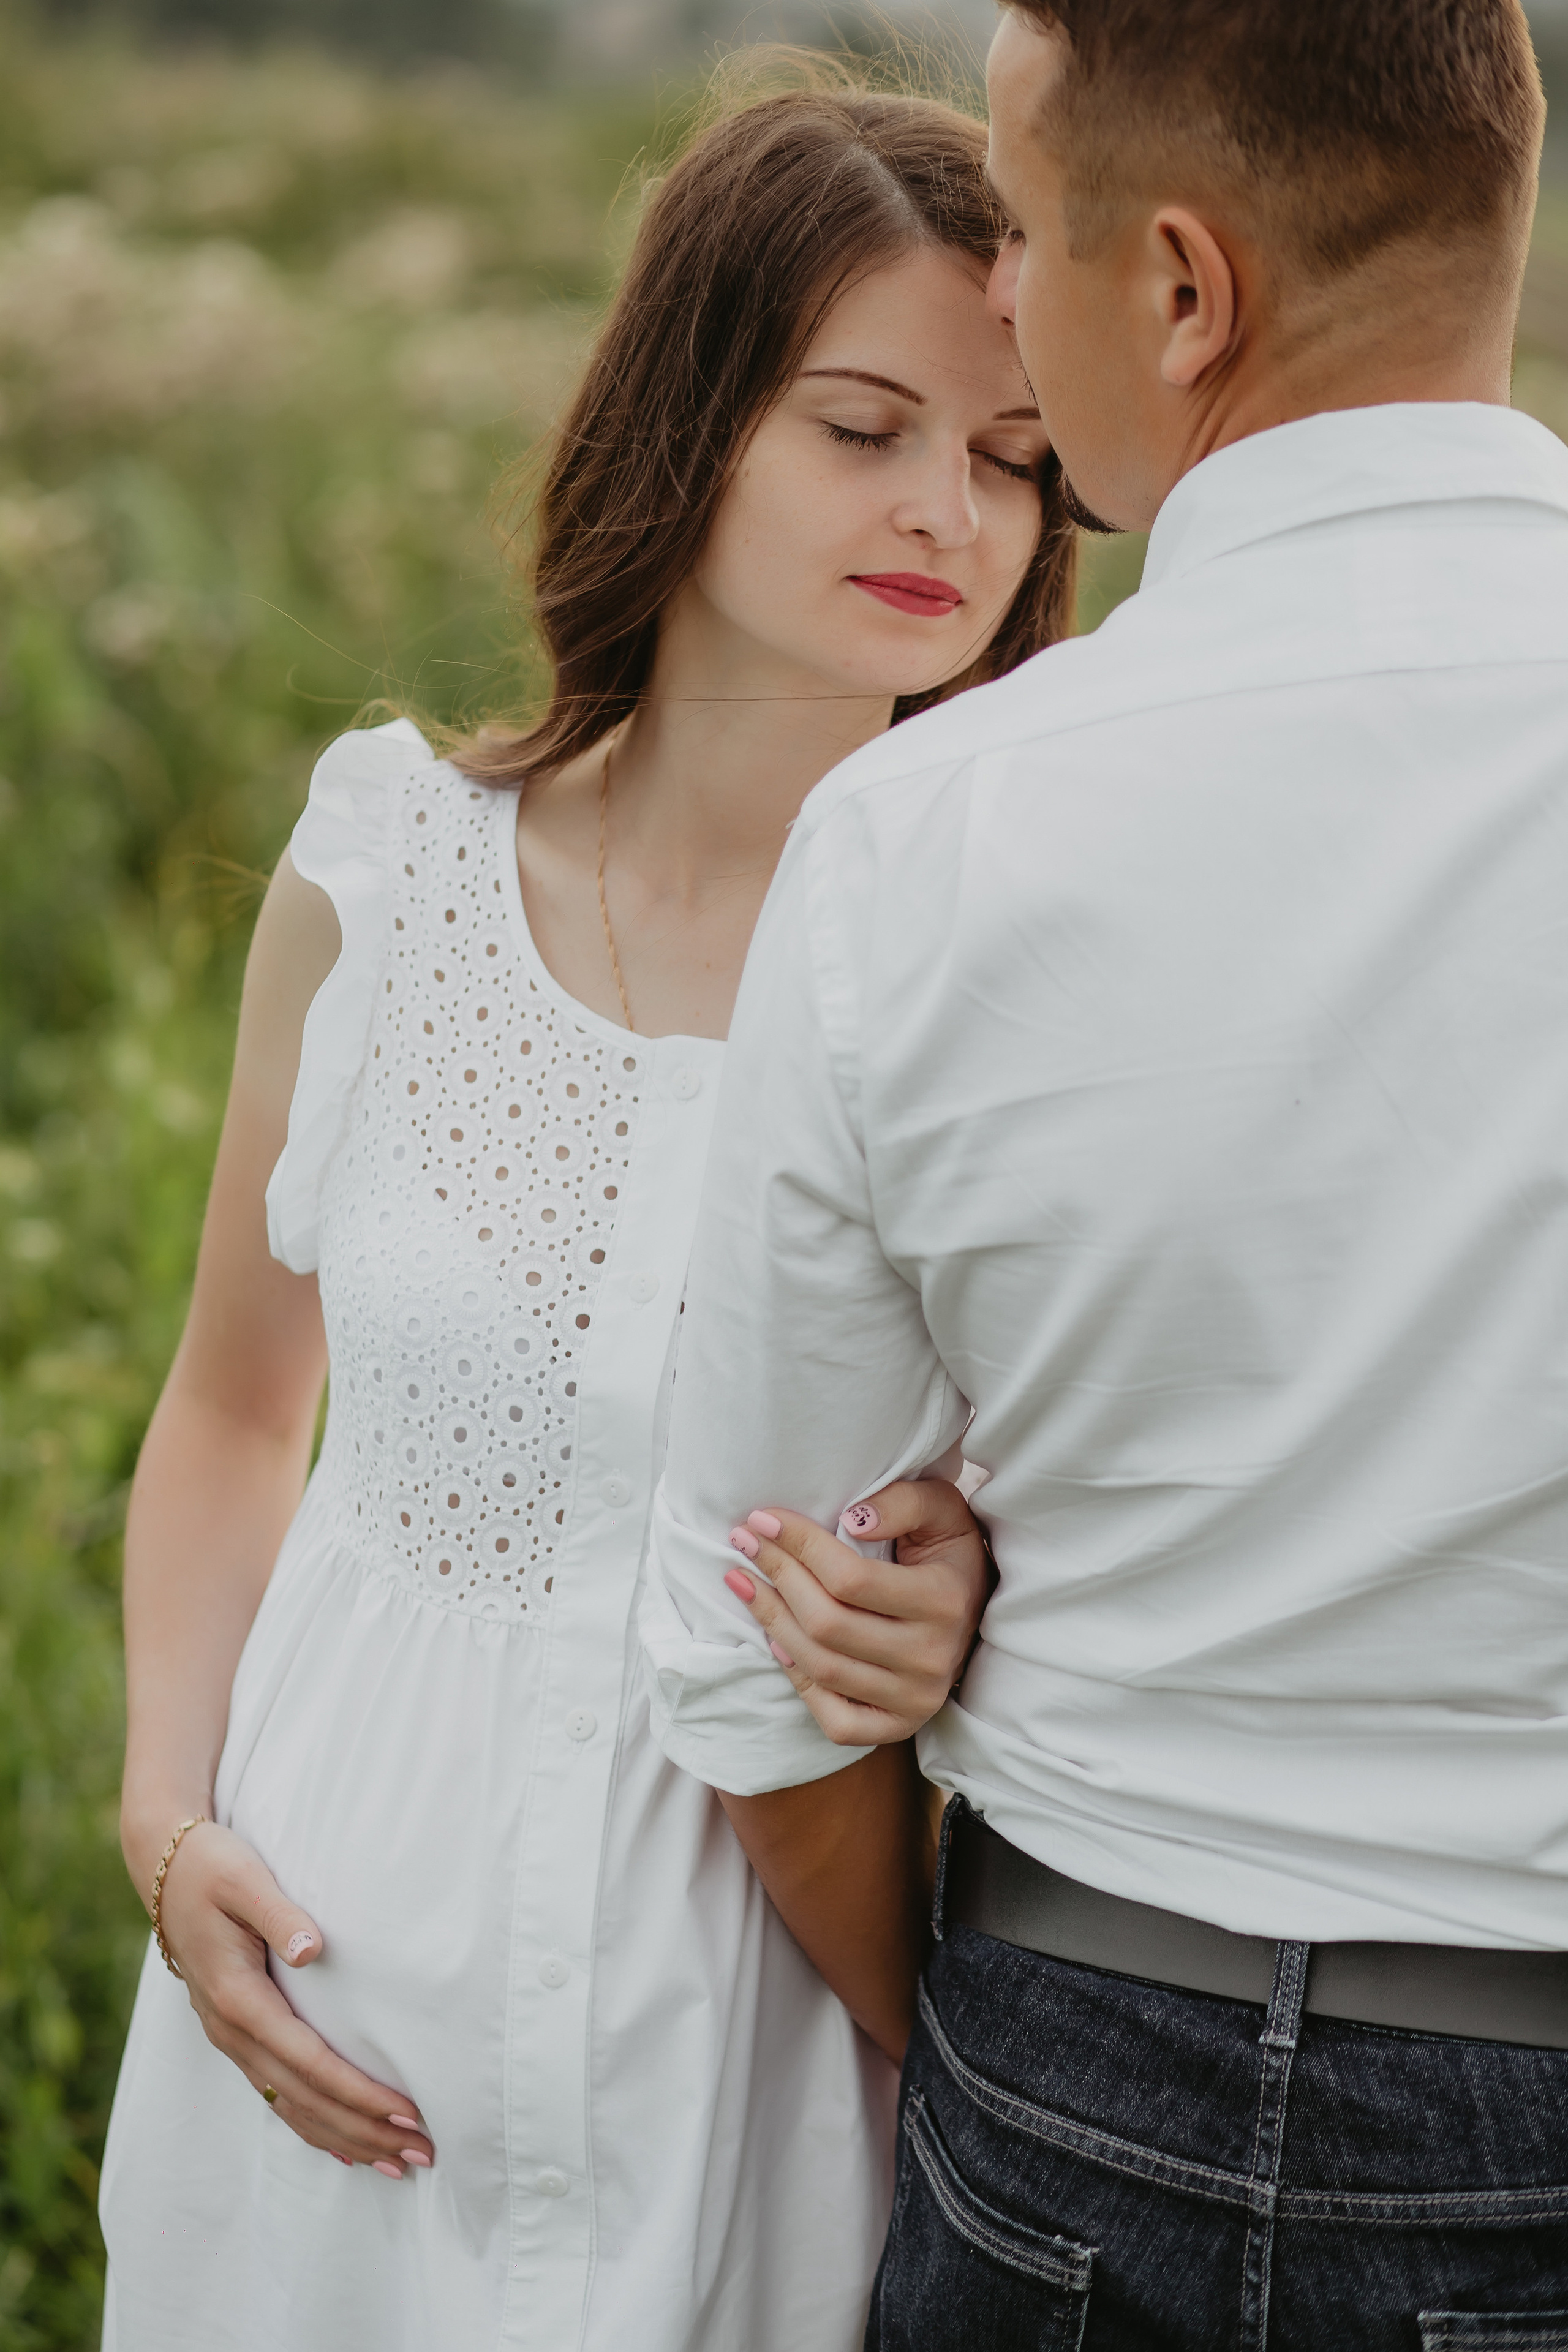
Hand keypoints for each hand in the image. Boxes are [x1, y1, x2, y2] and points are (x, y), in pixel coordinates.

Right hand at [144, 1820, 433, 2176]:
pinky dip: (314, 2126)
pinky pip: (278, 2094)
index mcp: (239, 1999)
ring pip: (291, 2106)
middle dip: (365, 2130)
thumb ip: (279, 1916)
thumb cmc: (212, 1868)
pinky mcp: (237, 2034)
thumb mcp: (244, 1880)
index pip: (310, 2063)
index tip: (407, 2112)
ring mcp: (231, 2039)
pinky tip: (346, 2148)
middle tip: (422, 2152)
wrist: (164, 1869)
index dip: (359, 2094)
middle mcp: (232, 2031)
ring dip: (345, 2138)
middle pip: (305, 2099)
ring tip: (397, 2161)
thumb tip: (313, 1950)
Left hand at [724, 1476, 992, 1745]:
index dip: (799, 1546)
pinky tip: (775, 1639)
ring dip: (771, 1619)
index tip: (764, 1518)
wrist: (976, 1613)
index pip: (851, 1579)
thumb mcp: (942, 1511)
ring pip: (820, 1666)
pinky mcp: (896, 1726)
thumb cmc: (947, 1554)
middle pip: (827, 1623)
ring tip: (744, 1581)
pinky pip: (832, 1717)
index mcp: (944, 1600)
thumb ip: (904, 1502)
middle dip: (776, 1575)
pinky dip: (797, 1679)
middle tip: (743, 1541)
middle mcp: (931, 1657)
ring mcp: (914, 1700)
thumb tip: (852, 1518)